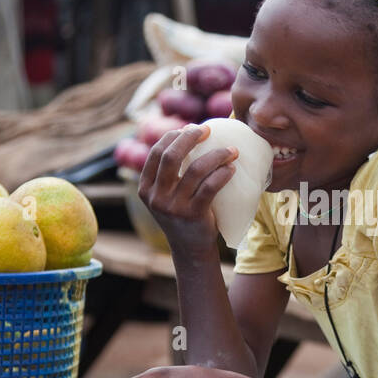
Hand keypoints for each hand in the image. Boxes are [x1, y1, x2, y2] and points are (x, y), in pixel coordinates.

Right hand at [139, 124, 237, 256]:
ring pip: (195, 169)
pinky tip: (231, 169)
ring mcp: (174, 207)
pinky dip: (223, 174)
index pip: (156, 152)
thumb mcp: (166, 194)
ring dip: (216, 155)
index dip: (174, 136)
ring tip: (231, 151)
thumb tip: (189, 133)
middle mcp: (156, 197)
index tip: (192, 128)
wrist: (190, 248)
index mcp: (145, 188)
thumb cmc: (182, 213)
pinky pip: (210, 187)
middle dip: (190, 137)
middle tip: (208, 130)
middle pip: (171, 156)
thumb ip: (168, 173)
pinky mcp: (193, 215)